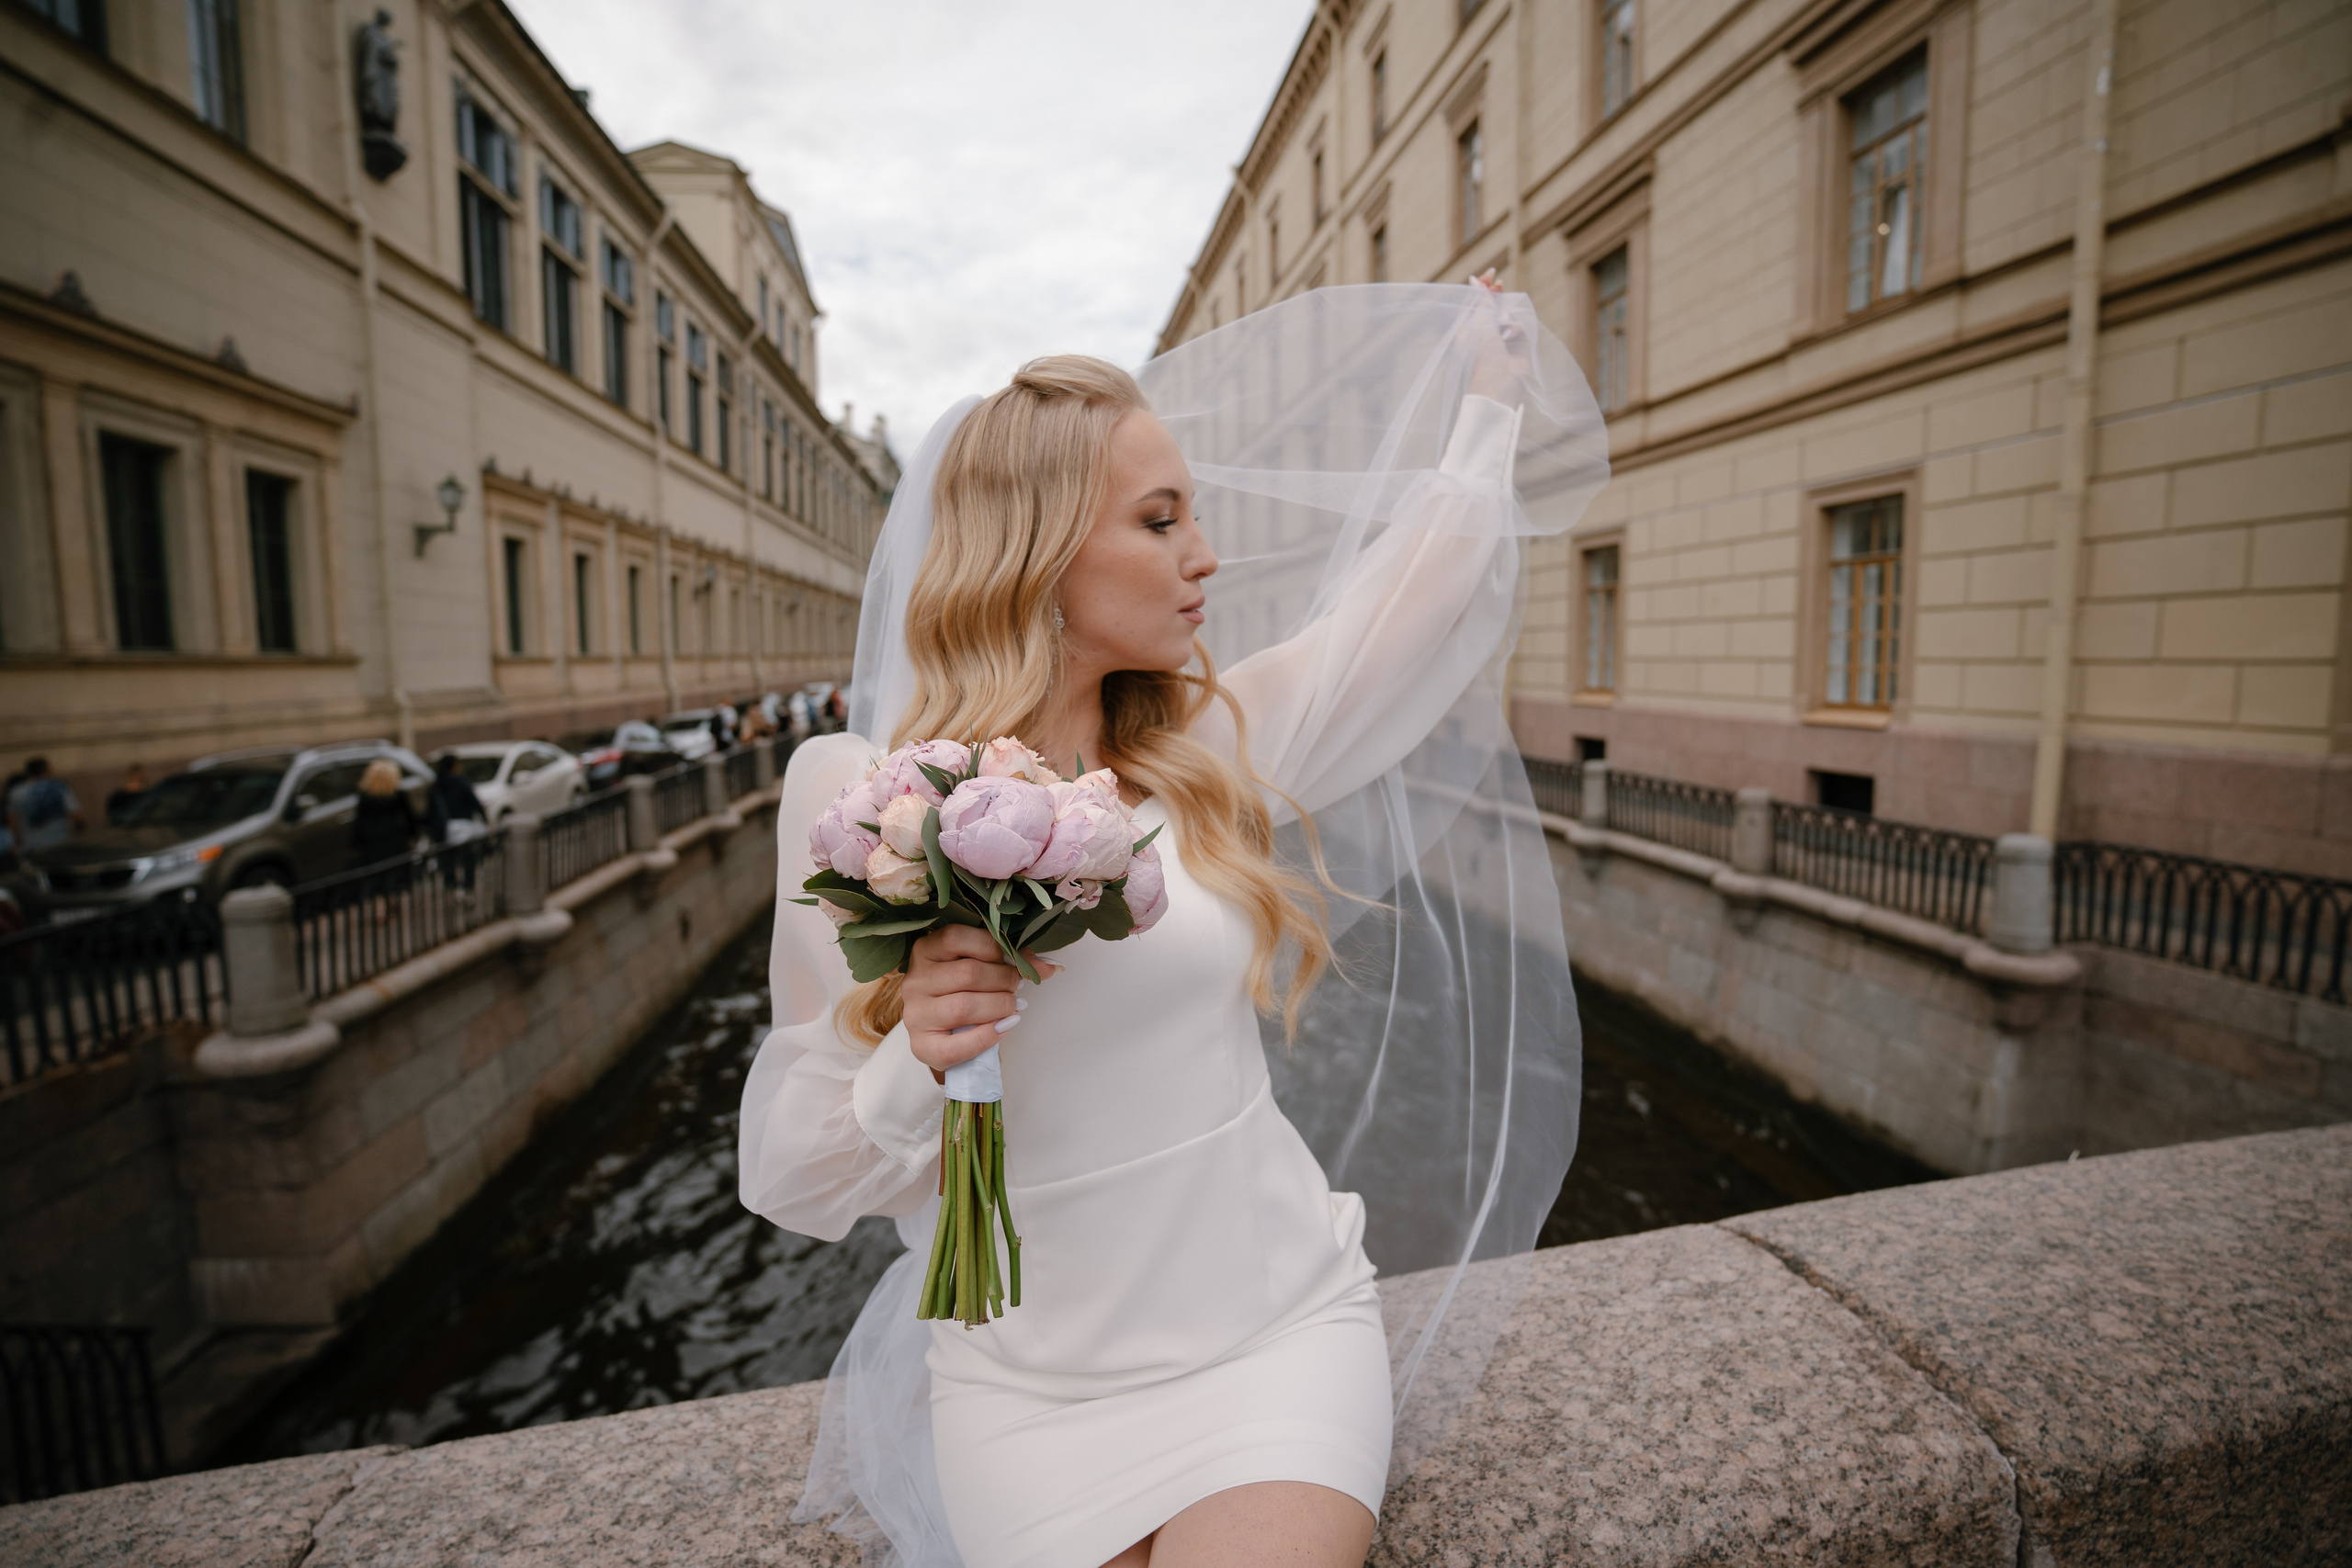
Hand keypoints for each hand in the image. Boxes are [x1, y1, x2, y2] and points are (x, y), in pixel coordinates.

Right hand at [902, 925, 1059, 1078]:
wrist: (942, 1032)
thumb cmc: (962, 991)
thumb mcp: (979, 966)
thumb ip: (1009, 959)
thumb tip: (1049, 965)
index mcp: (925, 950)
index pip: (957, 938)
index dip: (995, 948)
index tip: (1015, 961)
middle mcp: (915, 980)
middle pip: (967, 973)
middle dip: (1004, 979)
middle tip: (1018, 986)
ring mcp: (915, 1014)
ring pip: (965, 1006)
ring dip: (1000, 1006)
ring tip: (1014, 1007)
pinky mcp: (922, 1045)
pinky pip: (957, 1045)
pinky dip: (988, 1036)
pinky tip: (1005, 1027)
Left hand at [1461, 268, 1530, 402]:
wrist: (1499, 382)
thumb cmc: (1482, 354)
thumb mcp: (1480, 323)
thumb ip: (1481, 301)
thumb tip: (1474, 281)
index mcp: (1468, 329)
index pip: (1474, 302)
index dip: (1482, 287)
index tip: (1490, 273)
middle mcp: (1484, 332)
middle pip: (1492, 306)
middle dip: (1496, 295)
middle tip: (1499, 284)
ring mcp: (1501, 338)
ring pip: (1507, 314)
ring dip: (1506, 315)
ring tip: (1503, 324)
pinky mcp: (1518, 344)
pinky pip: (1519, 326)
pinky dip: (1516, 328)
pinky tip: (1511, 337)